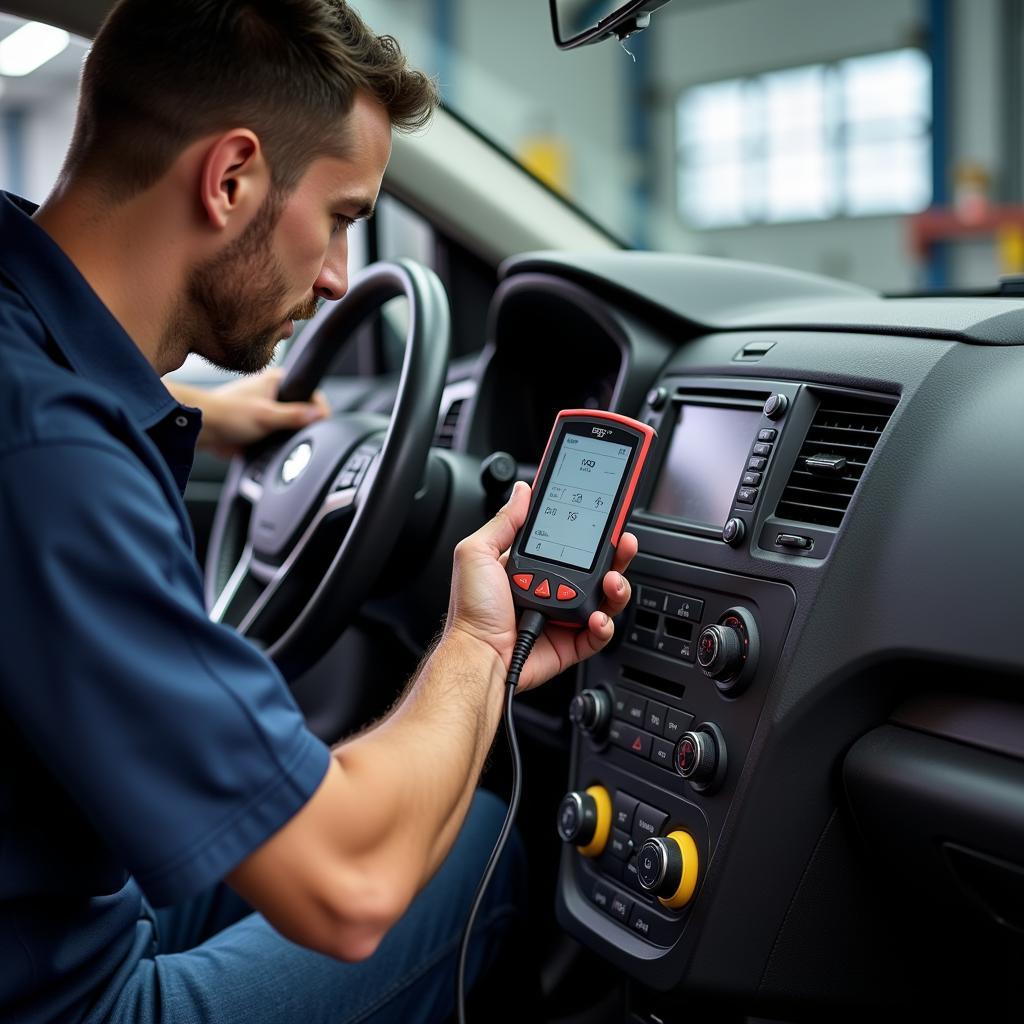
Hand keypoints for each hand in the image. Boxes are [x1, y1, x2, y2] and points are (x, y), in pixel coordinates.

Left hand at [166, 369, 329, 456]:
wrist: (202, 430)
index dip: (318, 407)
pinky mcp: (261, 427)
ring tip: (282, 439)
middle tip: (300, 433)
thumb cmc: (226, 414)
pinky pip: (278, 435)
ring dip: (289, 434)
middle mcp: (273, 393)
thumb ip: (295, 415)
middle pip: (302, 409)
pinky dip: (279, 443)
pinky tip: (273, 446)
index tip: (322, 421)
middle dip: (303, 424)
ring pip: (291, 424)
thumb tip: (319, 414)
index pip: (310, 391)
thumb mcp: (266, 415)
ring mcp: (267, 410)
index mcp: (276, 380)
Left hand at [444, 481, 637, 691]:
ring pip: (605, 598)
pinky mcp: (571, 643)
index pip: (570, 541)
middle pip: (597, 568)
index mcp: (532, 565)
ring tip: (613, 581)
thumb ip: (504, 522)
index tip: (605, 516)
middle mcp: (551, 588)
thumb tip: (522, 492)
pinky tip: (597, 617)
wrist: (477, 653)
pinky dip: (605, 625)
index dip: (591, 530)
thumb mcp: (478, 553)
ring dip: (617, 586)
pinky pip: (599, 633)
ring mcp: (563, 616)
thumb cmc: (472, 610)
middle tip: (623, 543)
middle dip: (616, 554)